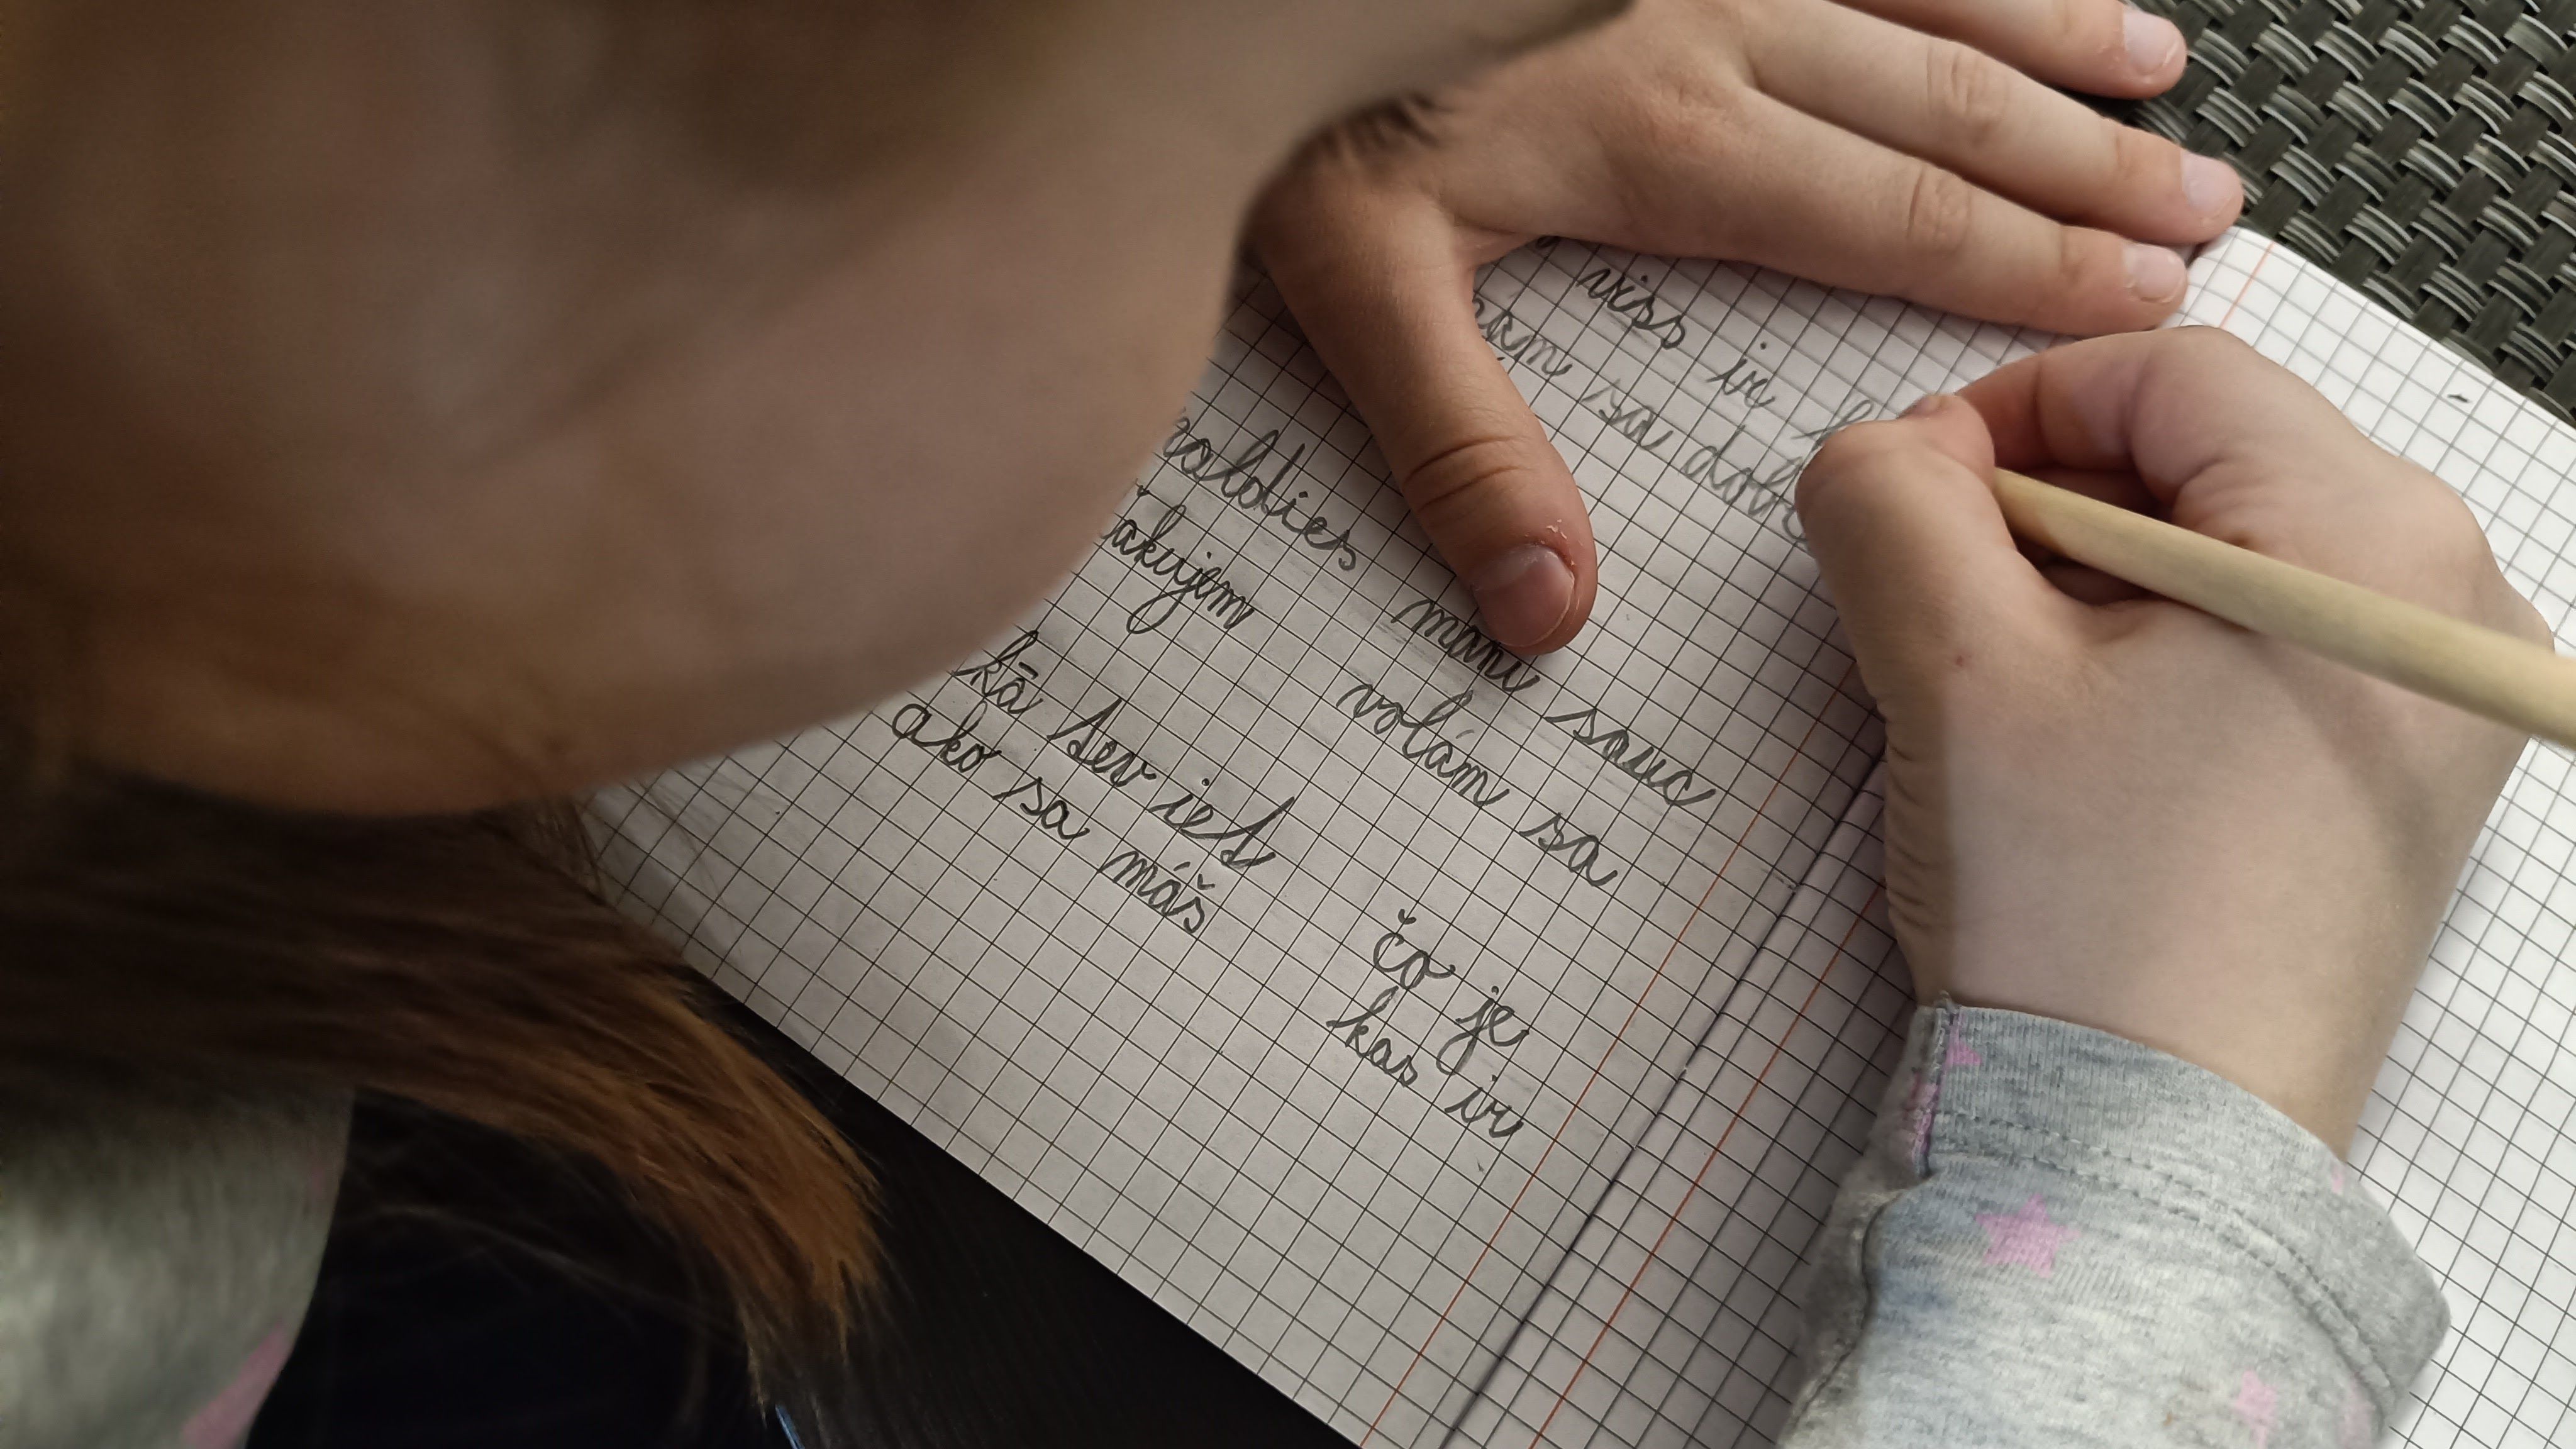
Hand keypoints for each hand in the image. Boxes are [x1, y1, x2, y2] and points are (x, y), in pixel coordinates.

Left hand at [1254, 0, 2242, 654]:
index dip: (2023, 268)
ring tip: (2160, 79)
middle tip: (2199, 216)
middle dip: (2077, 169)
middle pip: (1936, 111)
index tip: (2136, 301)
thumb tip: (1546, 611)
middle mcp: (1711, 25)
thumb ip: (1457, 449)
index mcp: (1658, 139)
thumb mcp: (1353, 286)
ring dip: (2046, 42)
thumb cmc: (1291, 107)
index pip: (1884, 220)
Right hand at [1795, 329, 2542, 1150]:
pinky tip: (2076, 745)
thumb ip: (1890, 504)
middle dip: (2045, 506)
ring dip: (2088, 585)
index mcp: (2368, 535)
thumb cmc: (2087, 919)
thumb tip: (1881, 450)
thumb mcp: (1953, 671)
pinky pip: (2264, 644)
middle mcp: (2447, 595)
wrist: (2154, 1147)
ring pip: (2228, 550)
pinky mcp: (2405, 775)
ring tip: (1997, 688)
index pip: (2166, 371)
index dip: (2007, 407)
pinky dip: (2152, 655)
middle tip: (1934, 599)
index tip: (1904, 488)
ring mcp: (2437, 691)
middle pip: (2207, 455)